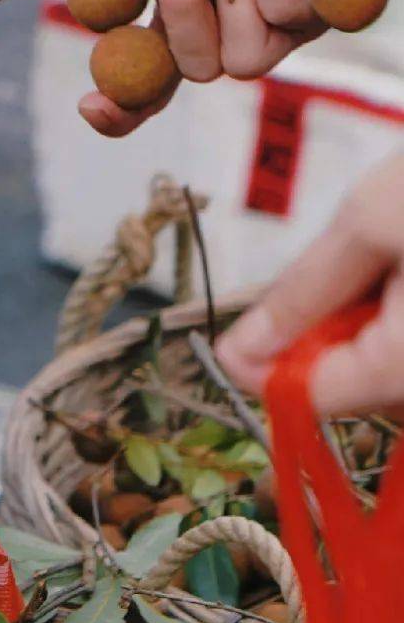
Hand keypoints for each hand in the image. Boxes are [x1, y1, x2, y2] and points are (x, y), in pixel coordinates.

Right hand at [5, 0, 389, 137]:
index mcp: (177, 16)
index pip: (145, 90)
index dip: (119, 110)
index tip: (90, 103)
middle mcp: (226, 31)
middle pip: (191, 73)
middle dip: (181, 10)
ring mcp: (278, 27)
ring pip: (242, 60)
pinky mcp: (324, 9)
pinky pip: (287, 15)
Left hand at [217, 154, 403, 415]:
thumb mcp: (369, 222)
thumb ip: (299, 298)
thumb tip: (235, 355)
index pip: (313, 400)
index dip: (268, 365)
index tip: (242, 328)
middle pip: (358, 387)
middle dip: (326, 334)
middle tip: (354, 258)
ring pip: (392, 369)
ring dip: (371, 322)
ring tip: (400, 250)